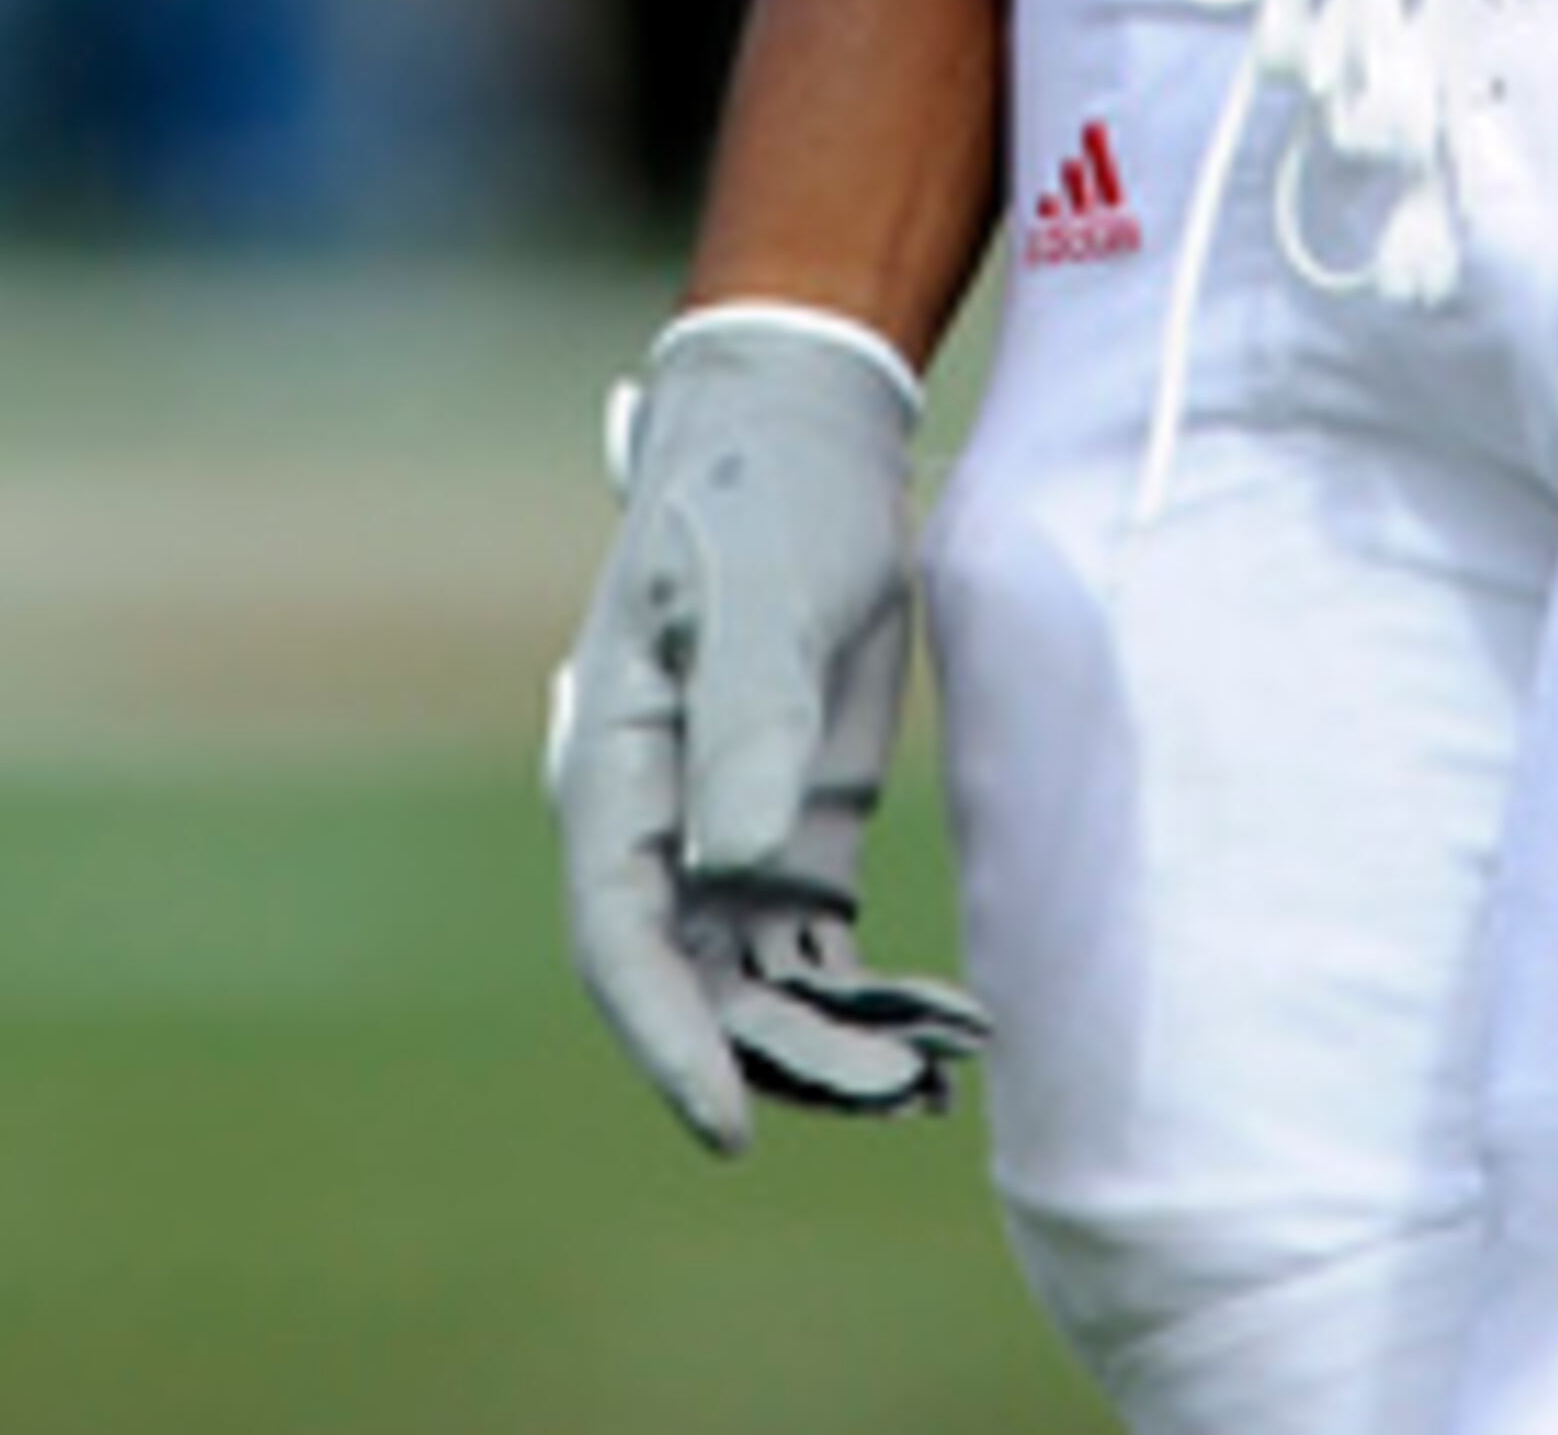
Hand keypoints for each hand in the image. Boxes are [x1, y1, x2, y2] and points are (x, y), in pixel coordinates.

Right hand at [546, 303, 992, 1154]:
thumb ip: (746, 722)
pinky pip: (818, 947)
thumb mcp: (757, 597)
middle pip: (697, 984)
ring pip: (759, 984)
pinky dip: (867, 996)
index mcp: (617, 774)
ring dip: (828, 1042)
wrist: (812, 436)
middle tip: (887, 1093)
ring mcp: (729, 837)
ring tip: (925, 1083)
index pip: (621, 939)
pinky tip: (940, 1029)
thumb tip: (732, 863)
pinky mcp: (797, 831)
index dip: (667, 1038)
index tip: (730, 1120)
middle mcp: (663, 828)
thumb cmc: (761, 498)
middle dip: (779, 1055)